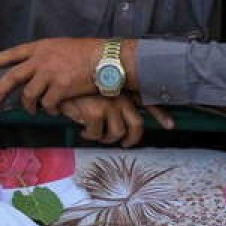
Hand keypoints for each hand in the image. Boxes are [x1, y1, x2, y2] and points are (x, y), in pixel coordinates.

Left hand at [0, 38, 103, 113]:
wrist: (105, 58)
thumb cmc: (87, 51)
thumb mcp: (61, 46)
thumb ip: (46, 56)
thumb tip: (35, 69)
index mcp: (40, 47)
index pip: (12, 54)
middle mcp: (41, 60)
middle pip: (13, 77)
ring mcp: (49, 74)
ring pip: (29, 95)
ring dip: (28, 106)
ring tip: (31, 110)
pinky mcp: (60, 89)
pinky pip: (48, 104)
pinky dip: (49, 110)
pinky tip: (53, 111)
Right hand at [59, 94, 173, 147]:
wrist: (54, 82)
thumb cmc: (75, 87)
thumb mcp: (96, 90)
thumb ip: (112, 98)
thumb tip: (121, 115)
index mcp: (122, 89)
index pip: (147, 100)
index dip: (161, 114)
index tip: (170, 125)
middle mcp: (119, 96)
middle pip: (136, 125)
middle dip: (131, 139)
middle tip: (123, 144)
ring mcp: (109, 103)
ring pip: (117, 133)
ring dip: (106, 138)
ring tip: (96, 135)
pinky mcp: (95, 111)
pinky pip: (97, 134)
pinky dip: (90, 136)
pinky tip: (83, 131)